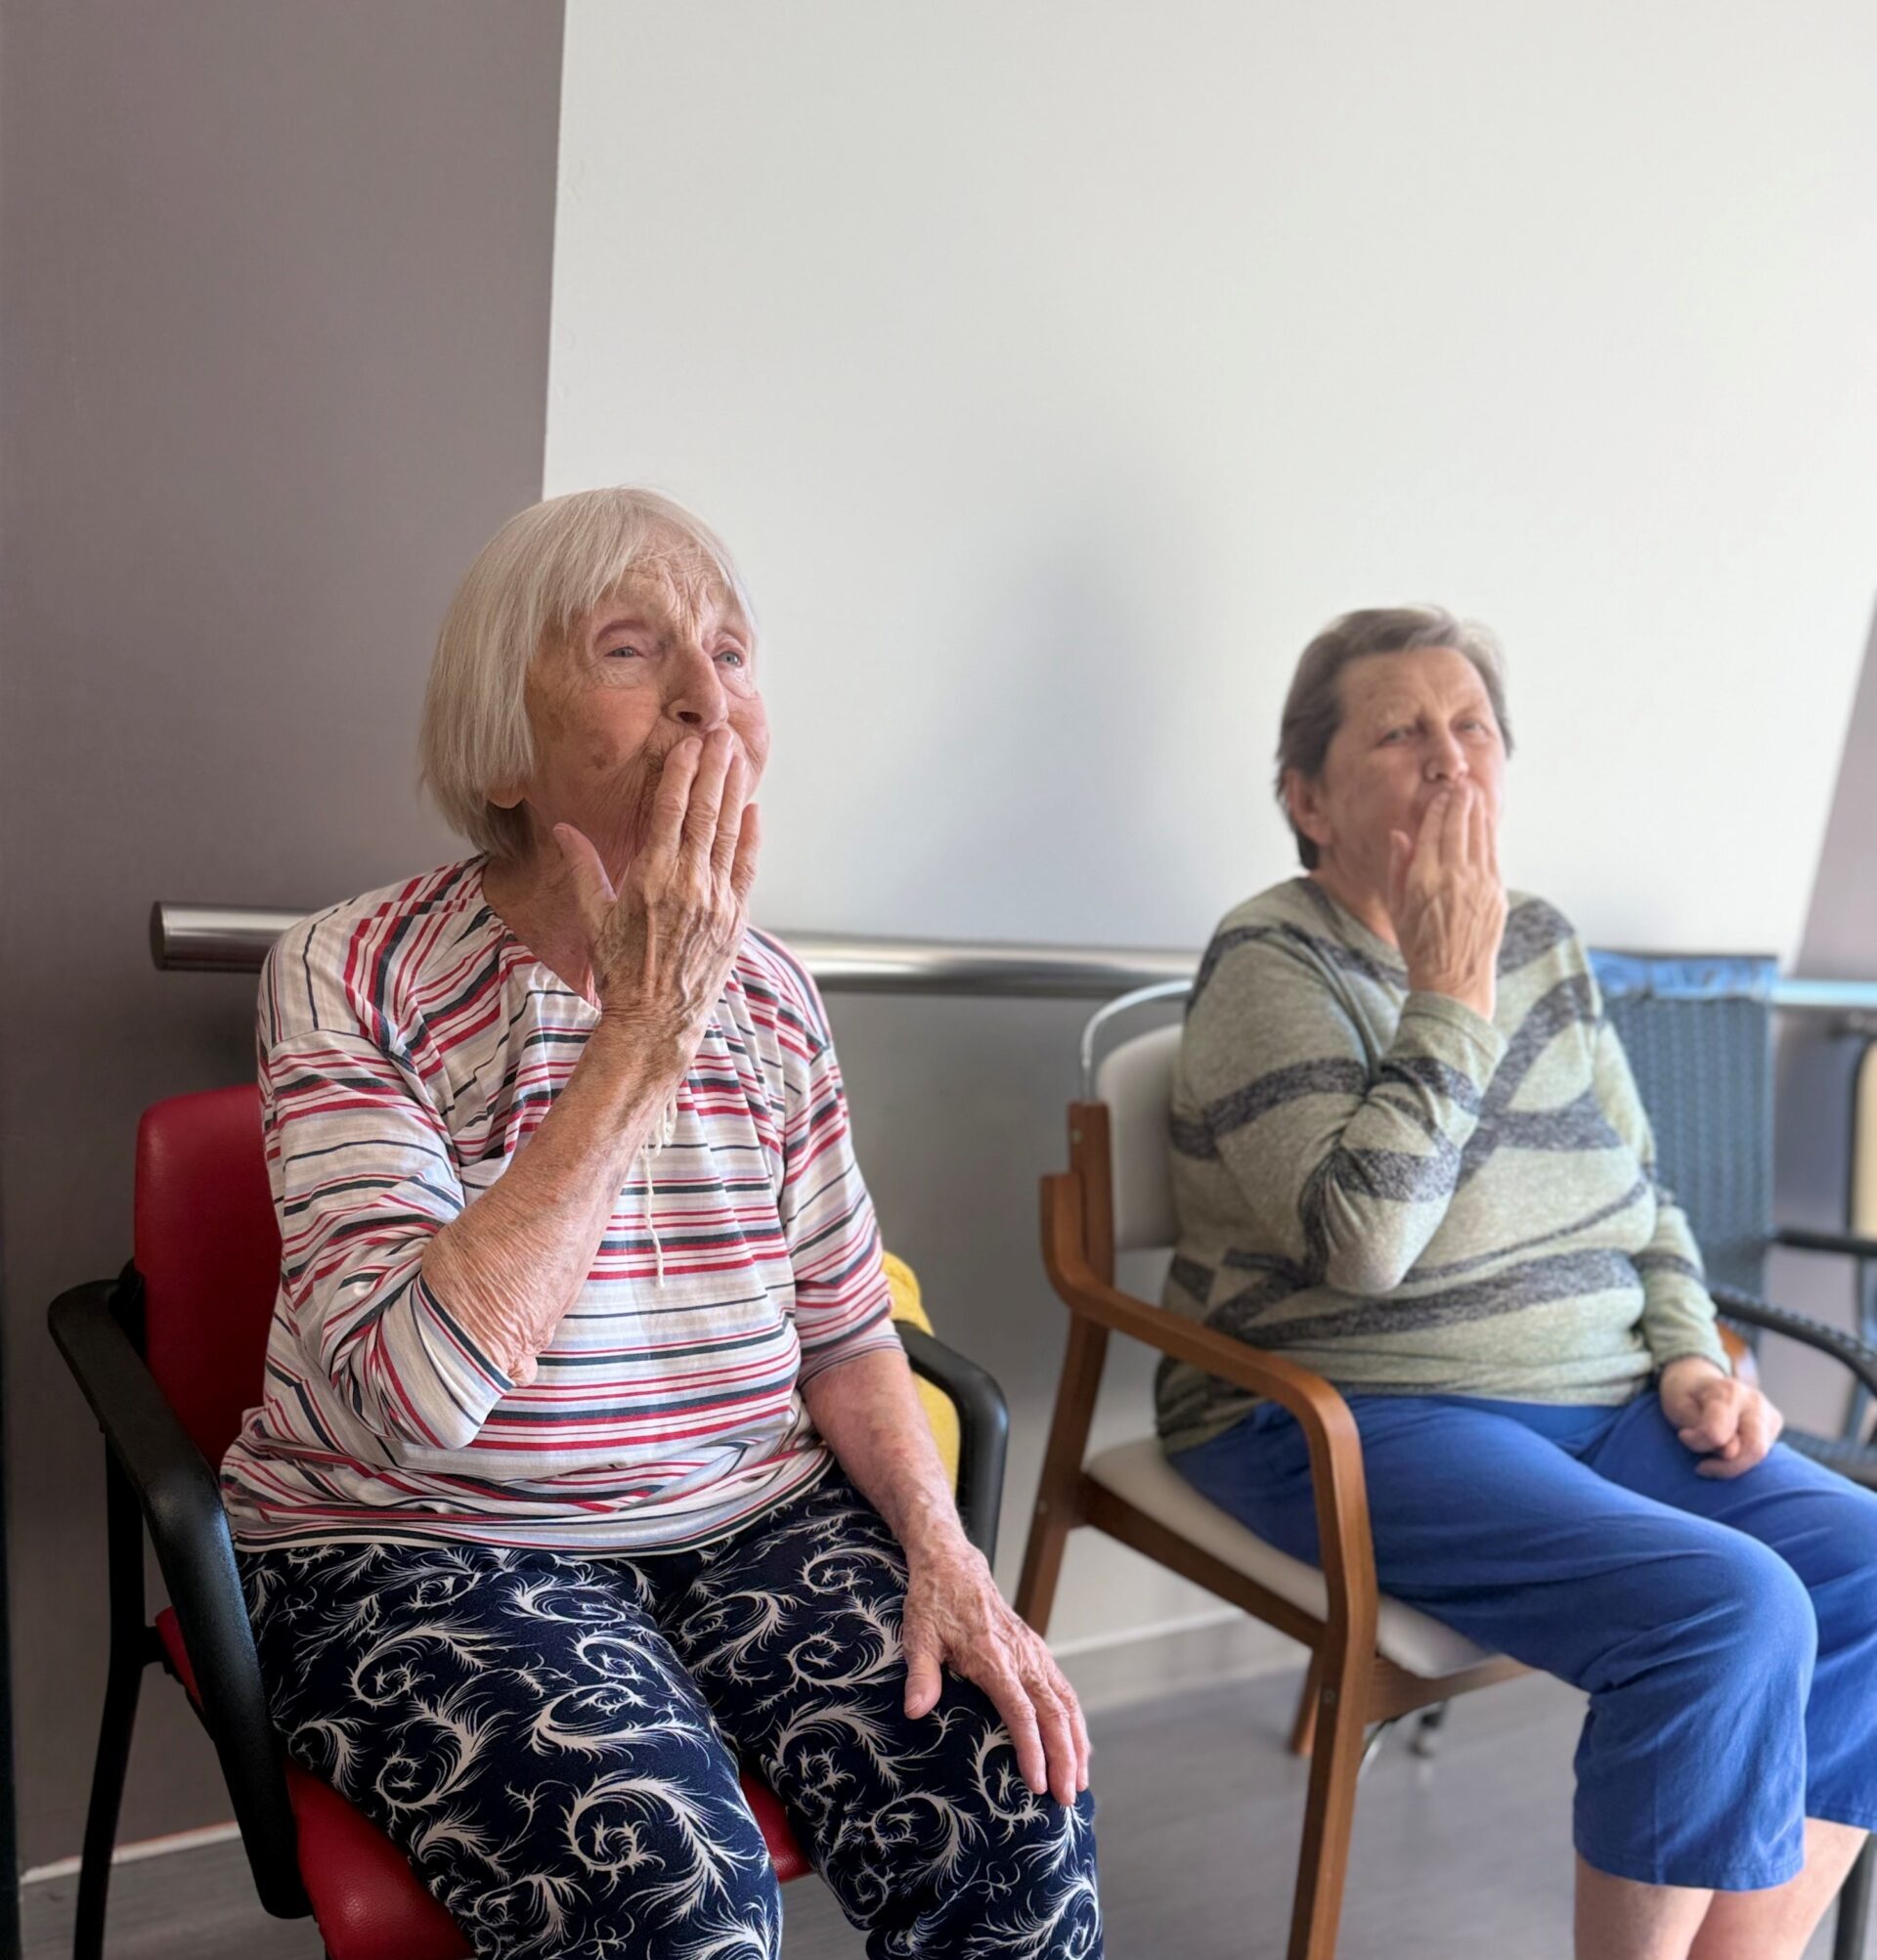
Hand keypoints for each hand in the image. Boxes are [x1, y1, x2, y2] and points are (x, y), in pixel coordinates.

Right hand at [554, 727, 760, 1050]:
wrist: (656, 1022)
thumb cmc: (621, 972)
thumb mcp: (594, 918)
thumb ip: (583, 868)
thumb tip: (562, 828)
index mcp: (652, 878)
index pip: (670, 812)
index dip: (681, 774)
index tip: (688, 745)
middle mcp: (689, 884)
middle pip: (705, 813)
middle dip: (714, 770)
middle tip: (722, 735)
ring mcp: (717, 900)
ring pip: (729, 834)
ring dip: (734, 793)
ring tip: (737, 758)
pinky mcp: (735, 918)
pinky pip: (746, 868)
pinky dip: (751, 837)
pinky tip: (753, 810)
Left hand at [901, 1536, 1090, 1806]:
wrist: (954, 1566)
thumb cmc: (933, 1604)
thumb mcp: (918, 1635)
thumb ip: (921, 1675)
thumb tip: (915, 1712)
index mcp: (994, 1658)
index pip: (1021, 1712)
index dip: (1032, 1750)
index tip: (1037, 1784)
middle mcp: (1022, 1657)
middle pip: (1053, 1714)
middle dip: (1063, 1758)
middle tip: (1066, 1798)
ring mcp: (1034, 1653)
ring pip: (1066, 1703)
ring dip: (1077, 1743)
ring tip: (1080, 1781)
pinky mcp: (1037, 1651)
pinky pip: (1064, 1690)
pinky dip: (1075, 1721)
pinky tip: (1078, 1746)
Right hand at [1385, 780, 1506, 1021]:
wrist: (1453, 981)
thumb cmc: (1418, 946)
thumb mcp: (1397, 907)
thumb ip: (1398, 867)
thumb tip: (1401, 834)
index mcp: (1423, 879)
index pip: (1434, 830)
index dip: (1439, 808)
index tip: (1441, 793)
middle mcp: (1453, 877)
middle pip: (1460, 827)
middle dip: (1461, 803)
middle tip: (1462, 785)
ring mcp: (1480, 885)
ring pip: (1481, 837)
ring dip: (1478, 813)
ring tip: (1476, 795)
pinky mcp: (1497, 895)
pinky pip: (1493, 856)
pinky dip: (1489, 836)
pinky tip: (1487, 824)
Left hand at [1659, 1356, 1783, 1477]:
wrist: (1697, 1378)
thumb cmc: (1686, 1395)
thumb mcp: (1678, 1407)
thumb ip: (1702, 1429)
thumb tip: (1730, 1453)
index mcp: (1728, 1391)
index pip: (1718, 1433)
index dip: (1698, 1443)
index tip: (1684, 1437)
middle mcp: (1755, 1401)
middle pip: (1754, 1447)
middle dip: (1726, 1467)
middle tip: (1702, 1467)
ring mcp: (1768, 1413)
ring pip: (1762, 1454)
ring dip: (1734, 1464)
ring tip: (1712, 1458)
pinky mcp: (1774, 1425)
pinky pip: (1764, 1453)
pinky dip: (1743, 1459)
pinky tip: (1726, 1450)